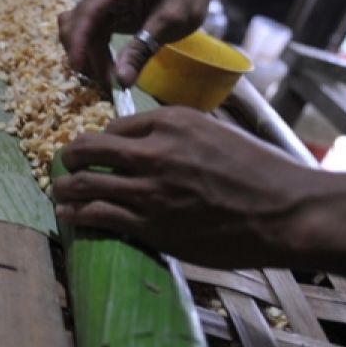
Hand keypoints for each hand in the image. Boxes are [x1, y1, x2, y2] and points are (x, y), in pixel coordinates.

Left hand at [53, 108, 316, 268]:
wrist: (286, 211)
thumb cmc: (262, 173)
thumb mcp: (219, 133)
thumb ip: (182, 134)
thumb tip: (155, 141)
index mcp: (171, 121)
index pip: (115, 126)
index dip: (101, 139)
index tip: (94, 150)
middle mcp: (153, 151)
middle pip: (88, 148)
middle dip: (70, 156)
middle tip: (64, 164)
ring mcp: (148, 189)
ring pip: (84, 182)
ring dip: (65, 187)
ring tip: (59, 192)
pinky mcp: (150, 224)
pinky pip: (98, 215)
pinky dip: (77, 213)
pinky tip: (69, 214)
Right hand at [57, 0, 213, 88]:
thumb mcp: (171, 22)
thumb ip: (143, 48)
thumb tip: (121, 81)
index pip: (87, 11)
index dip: (79, 40)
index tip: (78, 67)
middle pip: (79, 23)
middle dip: (87, 55)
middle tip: (107, 84)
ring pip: (81, 32)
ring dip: (89, 57)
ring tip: (108, 81)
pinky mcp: (106, 12)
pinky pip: (91, 34)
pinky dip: (95, 53)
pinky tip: (107, 70)